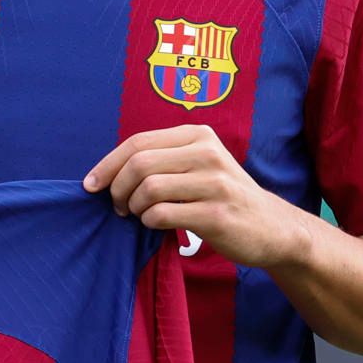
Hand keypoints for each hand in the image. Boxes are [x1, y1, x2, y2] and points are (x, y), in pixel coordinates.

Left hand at [83, 125, 308, 270]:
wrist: (271, 227)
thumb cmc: (223, 196)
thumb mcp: (199, 164)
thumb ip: (163, 159)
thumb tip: (108, 171)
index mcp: (198, 135)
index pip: (138, 142)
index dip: (107, 164)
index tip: (90, 185)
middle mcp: (207, 153)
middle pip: (139, 164)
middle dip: (118, 189)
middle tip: (119, 207)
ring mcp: (215, 183)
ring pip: (148, 189)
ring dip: (134, 207)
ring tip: (140, 215)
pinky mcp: (217, 214)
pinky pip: (162, 215)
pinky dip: (149, 222)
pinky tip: (157, 225)